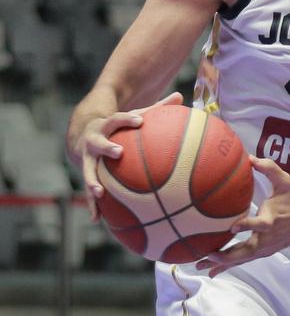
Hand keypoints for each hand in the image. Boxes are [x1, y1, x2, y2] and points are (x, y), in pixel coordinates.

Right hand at [77, 92, 183, 220]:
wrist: (82, 136)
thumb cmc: (117, 126)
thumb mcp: (133, 115)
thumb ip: (156, 107)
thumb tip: (180, 95)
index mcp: (107, 126)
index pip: (117, 119)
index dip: (128, 119)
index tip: (140, 121)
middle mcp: (93, 142)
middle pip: (98, 143)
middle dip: (107, 148)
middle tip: (118, 152)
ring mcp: (87, 160)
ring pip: (88, 171)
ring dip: (93, 182)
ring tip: (100, 193)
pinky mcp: (87, 175)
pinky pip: (89, 192)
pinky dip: (92, 206)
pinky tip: (97, 219)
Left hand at [195, 156, 289, 276]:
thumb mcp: (285, 181)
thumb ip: (268, 168)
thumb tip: (250, 157)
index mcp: (272, 220)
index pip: (259, 225)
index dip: (246, 226)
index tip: (232, 226)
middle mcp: (268, 237)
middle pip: (246, 251)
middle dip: (225, 255)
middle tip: (206, 255)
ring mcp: (266, 247)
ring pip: (242, 259)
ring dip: (222, 264)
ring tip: (201, 267)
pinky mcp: (266, 252)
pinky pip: (245, 260)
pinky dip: (229, 266)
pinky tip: (214, 271)